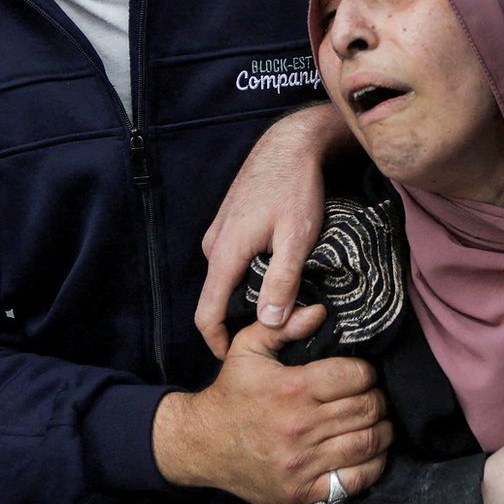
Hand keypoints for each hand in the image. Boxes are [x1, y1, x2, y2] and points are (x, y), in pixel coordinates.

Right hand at [155, 304, 392, 503]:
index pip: (354, 376)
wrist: (200, 444)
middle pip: (366, 409)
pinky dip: (374, 465)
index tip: (363, 375)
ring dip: (382, 430)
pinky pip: (355, 479)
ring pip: (367, 442)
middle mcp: (299, 426)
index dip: (367, 373)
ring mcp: (302, 462)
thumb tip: (320, 311)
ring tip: (379, 422)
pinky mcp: (302, 490)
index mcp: (291, 389)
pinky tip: (372, 452)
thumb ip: (284, 326)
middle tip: (374, 397)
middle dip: (378, 400)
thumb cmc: (231, 394)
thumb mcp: (248, 349)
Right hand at [198, 105, 341, 356]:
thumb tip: (269, 322)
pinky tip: (276, 274)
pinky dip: (248, 274)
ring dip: (246, 295)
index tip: (234, 360)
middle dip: (238, 321)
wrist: (290, 143)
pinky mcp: (228, 224)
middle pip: (217, 298)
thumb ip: (282, 280)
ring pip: (227, 279)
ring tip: (279, 307)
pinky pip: (232, 261)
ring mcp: (218, 233)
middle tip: (274, 337)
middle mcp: (214, 246)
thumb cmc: (297, 186)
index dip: (217, 342)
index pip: (206, 313)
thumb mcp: (297, 237)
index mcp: (225, 253)